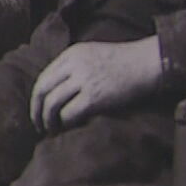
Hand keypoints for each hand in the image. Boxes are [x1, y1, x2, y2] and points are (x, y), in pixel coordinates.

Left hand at [29, 36, 163, 132]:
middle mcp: (74, 65)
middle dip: (37, 111)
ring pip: (52, 104)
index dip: (37, 98)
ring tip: (52, 130)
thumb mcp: (92, 54)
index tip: (38, 111)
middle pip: (42, 91)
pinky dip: (65, 123)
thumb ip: (73, 67)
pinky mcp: (95, 97)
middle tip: (39, 125)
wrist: (148, 63)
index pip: (43, 78)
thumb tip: (57, 92)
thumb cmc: (123, 62)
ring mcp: (84, 80)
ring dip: (49, 121)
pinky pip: (69, 114)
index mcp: (71, 54)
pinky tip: (69, 128)